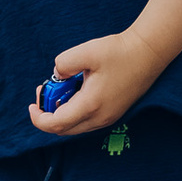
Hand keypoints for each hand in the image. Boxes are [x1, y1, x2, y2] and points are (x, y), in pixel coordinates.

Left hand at [30, 30, 146, 135]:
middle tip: (46, 92)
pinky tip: (76, 91)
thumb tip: (57, 75)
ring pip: (75, 127)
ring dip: (62, 113)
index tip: (32, 105)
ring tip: (61, 89)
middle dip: (48, 115)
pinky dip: (75, 111)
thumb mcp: (86, 51)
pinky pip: (87, 121)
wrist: (149, 53)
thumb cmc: (120, 51)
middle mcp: (100, 117)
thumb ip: (63, 63)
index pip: (56, 124)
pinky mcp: (114, 114)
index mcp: (90, 105)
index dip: (38, 119)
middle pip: (64, 129)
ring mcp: (108, 118)